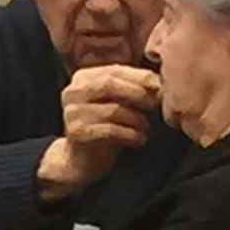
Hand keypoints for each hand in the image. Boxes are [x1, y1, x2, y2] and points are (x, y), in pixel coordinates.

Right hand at [37, 65, 160, 199]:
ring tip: (147, 128)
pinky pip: (110, 131)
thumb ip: (132, 86)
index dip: (138, 76)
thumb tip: (156, 81)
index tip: (158, 85)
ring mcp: (72, 112)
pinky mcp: (77, 132)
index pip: (113, 71)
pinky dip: (130, 135)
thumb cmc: (105, 125)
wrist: (83, 158)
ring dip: (137, 119)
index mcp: (83, 78)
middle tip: (155, 104)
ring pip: (113, 110)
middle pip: (109, 85)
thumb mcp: (117, 101)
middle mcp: (72, 92)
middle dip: (137, 93)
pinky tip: (139, 140)